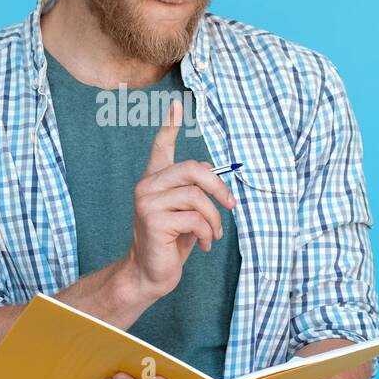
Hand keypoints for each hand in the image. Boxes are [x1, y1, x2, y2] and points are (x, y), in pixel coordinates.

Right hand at [121, 97, 236, 300]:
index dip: (169, 126)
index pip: (161, 148)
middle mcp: (147, 186)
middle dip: (219, 187)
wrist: (150, 273)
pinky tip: (205, 245)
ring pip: (197, 197)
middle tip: (231, 205)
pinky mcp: (153, 220)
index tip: (177, 105)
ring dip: (214, 220)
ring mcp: (147, 202)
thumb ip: (194, 190)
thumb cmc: (171, 242)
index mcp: (155, 181)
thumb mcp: (187, 212)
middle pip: (193, 170)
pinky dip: (207, 233)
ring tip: (214, 235)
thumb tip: (212, 166)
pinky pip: (194, 219)